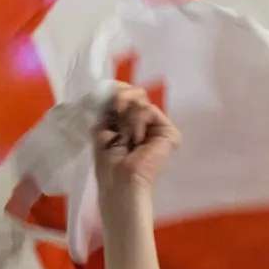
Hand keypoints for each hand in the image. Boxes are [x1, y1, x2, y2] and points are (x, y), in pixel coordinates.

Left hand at [94, 85, 172, 268]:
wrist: (121, 181)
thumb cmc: (108, 163)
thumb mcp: (101, 128)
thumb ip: (107, 107)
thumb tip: (115, 88)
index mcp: (127, 124)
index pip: (124, 96)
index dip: (115, 92)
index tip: (107, 100)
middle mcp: (143, 124)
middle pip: (134, 94)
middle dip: (120, 99)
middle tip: (115, 112)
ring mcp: (156, 128)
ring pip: (140, 101)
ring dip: (127, 117)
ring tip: (126, 137)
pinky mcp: (168, 132)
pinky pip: (149, 110)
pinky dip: (137, 121)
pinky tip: (136, 139)